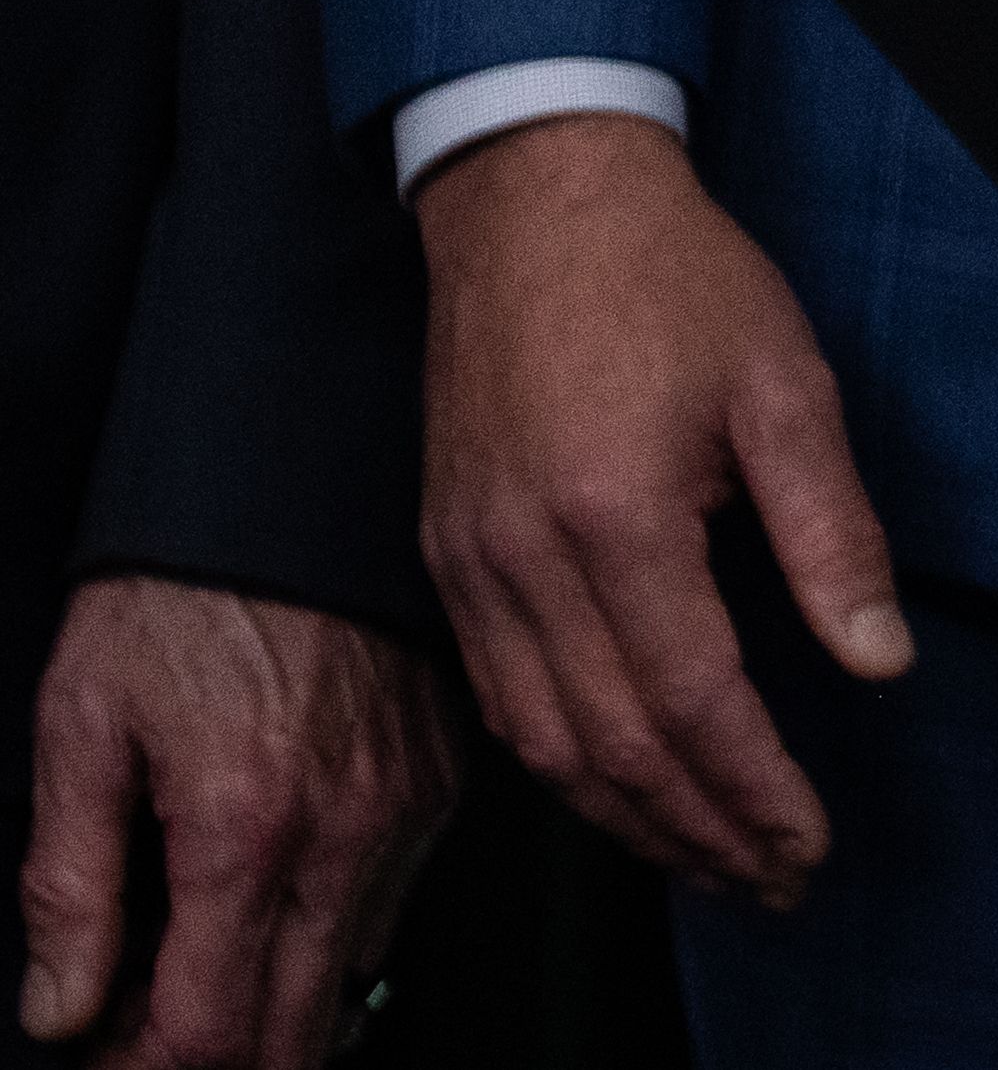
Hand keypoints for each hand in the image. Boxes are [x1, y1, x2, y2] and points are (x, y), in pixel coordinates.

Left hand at [18, 579, 447, 1069]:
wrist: (291, 483)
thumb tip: (61, 1009)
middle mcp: (345, 832)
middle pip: (292, 1033)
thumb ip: (68, 887)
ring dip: (271, 1010)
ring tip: (193, 978)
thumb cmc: (180, 590)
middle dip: (214, 1063)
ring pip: (348, 980)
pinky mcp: (439, 782)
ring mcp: (406, 809)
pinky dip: (325, 942)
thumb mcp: (79, 730)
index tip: (101, 1066)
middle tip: (145, 1045)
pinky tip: (265, 913)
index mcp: (245, 830)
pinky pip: (390, 910)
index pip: (207, 1030)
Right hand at [414, 113, 906, 902]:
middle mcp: (525, 560)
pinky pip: (499, 697)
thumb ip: (832, 536)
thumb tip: (877, 661)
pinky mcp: (447, 555)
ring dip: (628, 818)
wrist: (537, 204)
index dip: (754, 790)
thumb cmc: (674, 280)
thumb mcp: (788, 388)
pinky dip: (562, 761)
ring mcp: (472, 563)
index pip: (694, 703)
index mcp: (617, 519)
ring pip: (543, 741)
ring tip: (707, 858)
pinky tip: (620, 784)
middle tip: (769, 877)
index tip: (805, 843)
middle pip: (612, 747)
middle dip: (698, 831)